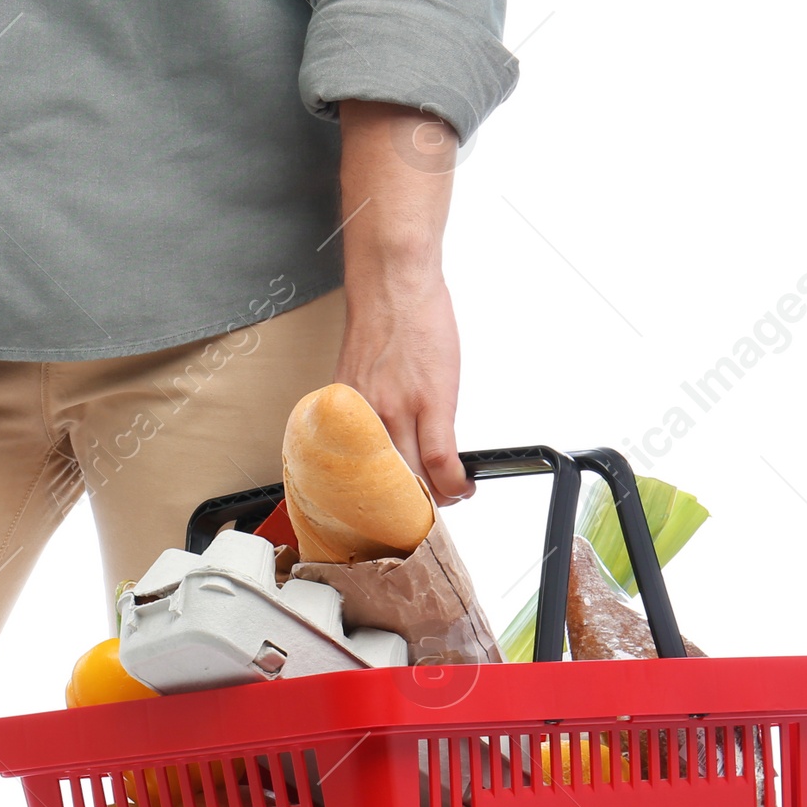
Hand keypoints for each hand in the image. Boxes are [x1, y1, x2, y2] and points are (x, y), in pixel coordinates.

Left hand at [333, 100, 473, 506]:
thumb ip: (365, 413)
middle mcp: (363, 420)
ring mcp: (397, 413)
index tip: (377, 520)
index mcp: (344, 417)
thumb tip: (382, 445)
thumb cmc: (381, 325)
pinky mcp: (431, 404)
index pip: (348, 478)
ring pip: (413, 481)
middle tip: (416, 522)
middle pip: (379, 489)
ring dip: (434, 502)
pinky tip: (463, 487)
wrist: (393, 284)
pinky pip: (443, 461)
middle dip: (400, 514)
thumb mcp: (358, 378)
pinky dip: (455, 483)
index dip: (365, 507)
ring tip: (445, 503)